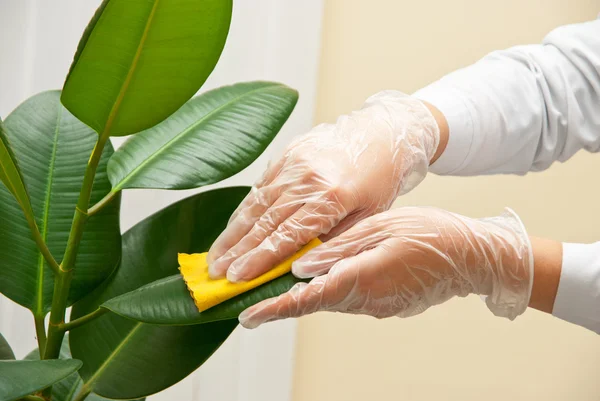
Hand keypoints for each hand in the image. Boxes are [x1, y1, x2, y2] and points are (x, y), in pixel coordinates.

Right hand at [207, 91, 439, 281]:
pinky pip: (259, 186)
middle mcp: (307, 179)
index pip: (288, 236)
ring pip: (256, 204)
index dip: (259, 260)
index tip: (236, 278)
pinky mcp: (286, 154)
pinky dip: (244, 210)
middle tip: (214, 273)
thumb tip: (298, 266)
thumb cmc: (379, 180)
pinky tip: (231, 229)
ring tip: (214, 256)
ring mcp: (294, 164)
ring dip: (232, 233)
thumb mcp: (367, 216)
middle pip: (265, 222)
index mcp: (332, 197)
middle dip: (237, 251)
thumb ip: (332, 239)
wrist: (381, 134)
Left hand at [238, 207, 532, 328]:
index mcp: (361, 278)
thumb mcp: (381, 228)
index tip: (246, 315)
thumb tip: (300, 265)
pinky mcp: (385, 305)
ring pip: (329, 299)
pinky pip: (348, 297)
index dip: (274, 308)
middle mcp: (366, 300)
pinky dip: (329, 289)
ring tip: (280, 282)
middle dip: (281, 301)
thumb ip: (338, 249)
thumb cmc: (430, 234)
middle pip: (313, 303)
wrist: (472, 258)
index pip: (307, 298)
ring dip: (304, 295)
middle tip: (251, 296)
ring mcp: (377, 306)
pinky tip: (323, 274)